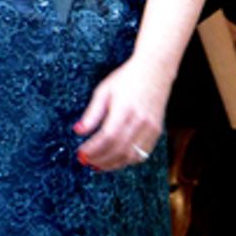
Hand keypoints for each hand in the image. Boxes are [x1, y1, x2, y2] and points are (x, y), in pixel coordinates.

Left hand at [74, 53, 170, 171]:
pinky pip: (142, 154)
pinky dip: (127, 160)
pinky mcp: (157, 131)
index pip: (107, 138)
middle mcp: (140, 121)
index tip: (81, 153)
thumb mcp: (104, 91)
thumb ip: (92, 113)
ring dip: (112, 164)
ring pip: (131, 156)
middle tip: (86, 162)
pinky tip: (116, 159)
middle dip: (100, 160)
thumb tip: (78, 131)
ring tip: (98, 165)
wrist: (155, 70)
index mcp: (125, 109)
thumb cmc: (128, 78)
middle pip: (118, 150)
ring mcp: (151, 128)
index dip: (93, 149)